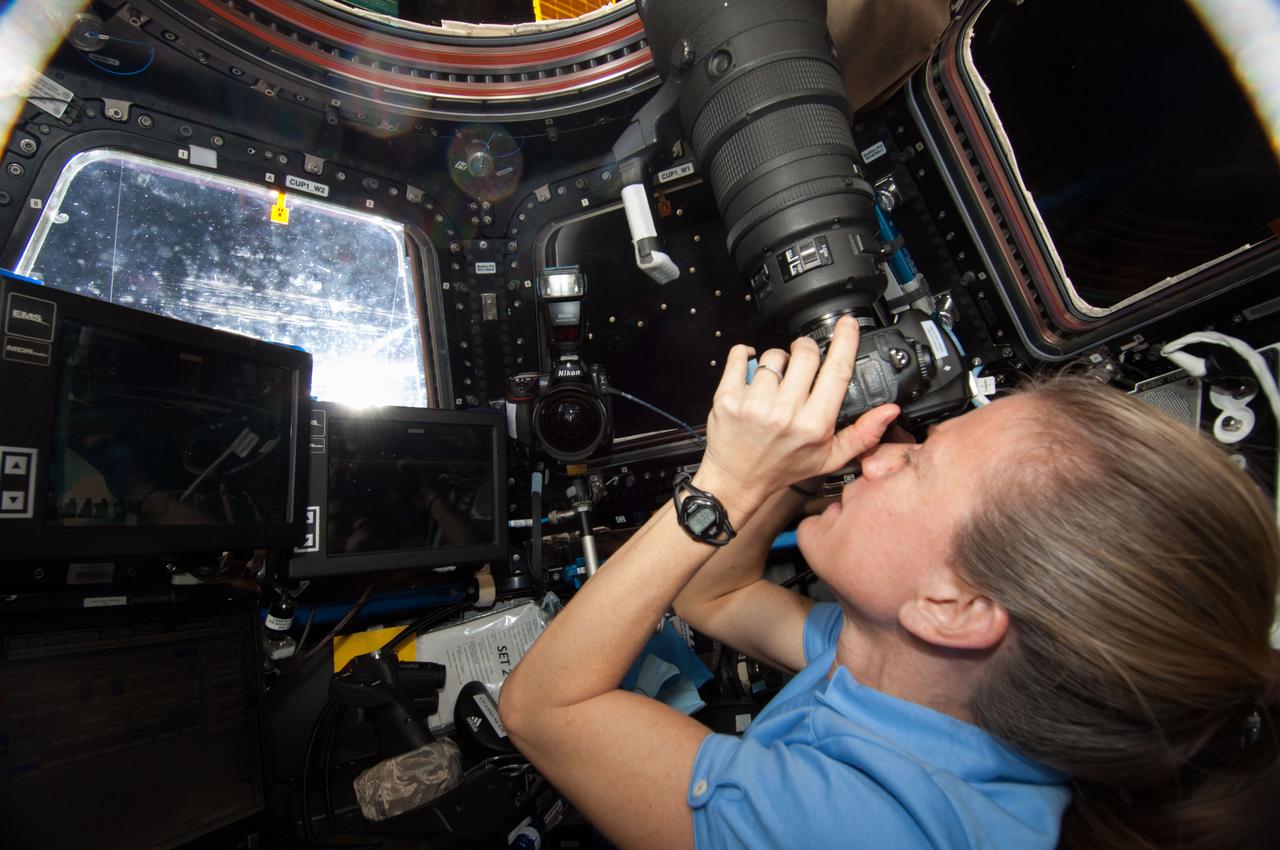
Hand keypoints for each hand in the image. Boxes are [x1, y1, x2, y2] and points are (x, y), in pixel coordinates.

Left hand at [696, 316, 899, 512]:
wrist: (737, 480)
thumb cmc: (782, 467)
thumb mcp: (829, 458)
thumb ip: (863, 434)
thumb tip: (889, 411)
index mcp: (814, 424)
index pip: (837, 371)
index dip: (846, 341)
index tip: (847, 325)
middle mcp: (785, 413)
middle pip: (805, 354)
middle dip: (806, 350)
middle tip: (802, 363)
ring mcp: (754, 404)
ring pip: (774, 355)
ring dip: (777, 361)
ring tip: (775, 380)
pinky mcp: (728, 398)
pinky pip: (740, 356)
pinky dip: (745, 355)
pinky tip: (751, 367)